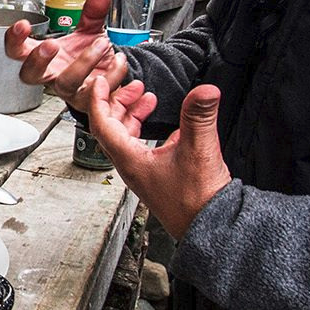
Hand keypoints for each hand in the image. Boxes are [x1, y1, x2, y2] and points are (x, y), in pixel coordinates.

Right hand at [4, 0, 128, 109]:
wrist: (108, 80)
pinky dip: (112, 73)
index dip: (15, 40)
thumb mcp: (90, 30)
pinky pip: (96, 92)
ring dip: (84, 61)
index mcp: (44, 57)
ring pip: (67, 83)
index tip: (22, 24)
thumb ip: (93, 11)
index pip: (18, 50)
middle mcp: (52, 75)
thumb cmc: (88, 57)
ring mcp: (69, 90)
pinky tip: (118, 60)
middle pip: (29, 74)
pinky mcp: (88, 100)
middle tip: (51, 44)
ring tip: (102, 42)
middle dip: (37, 59)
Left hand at [85, 76, 231, 239]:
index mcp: (130, 160)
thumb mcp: (199, 151)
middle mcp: (132, 166)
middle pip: (112, 128)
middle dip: (120, 102)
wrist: (210, 228)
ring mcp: (143, 172)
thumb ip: (199, 117)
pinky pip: (143, 147)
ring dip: (134, 115)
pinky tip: (170, 124)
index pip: (102, 124)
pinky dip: (149, 129)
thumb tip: (205, 91)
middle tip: (134, 86)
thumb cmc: (197, 200)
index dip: (99, 99)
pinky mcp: (157, 176)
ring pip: (127, 137)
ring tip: (148, 98)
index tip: (100, 81)